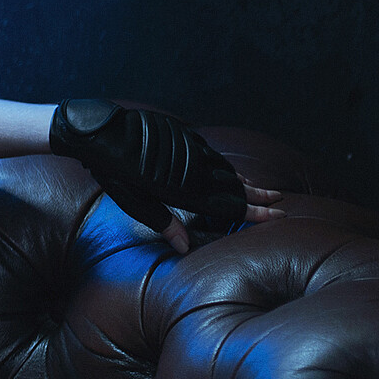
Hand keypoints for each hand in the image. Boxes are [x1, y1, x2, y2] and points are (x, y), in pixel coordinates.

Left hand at [49, 99, 284, 252]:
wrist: (97, 131)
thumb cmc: (111, 171)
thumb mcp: (134, 202)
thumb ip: (163, 222)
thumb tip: (184, 247)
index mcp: (183, 187)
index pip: (228, 203)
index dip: (254, 211)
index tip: (278, 215)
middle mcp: (193, 166)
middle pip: (234, 185)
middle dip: (258, 196)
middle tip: (280, 202)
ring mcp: (190, 147)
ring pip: (225, 167)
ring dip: (245, 179)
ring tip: (262, 189)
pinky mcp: (184, 134)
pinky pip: (211, 152)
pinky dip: (225, 164)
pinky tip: (230, 169)